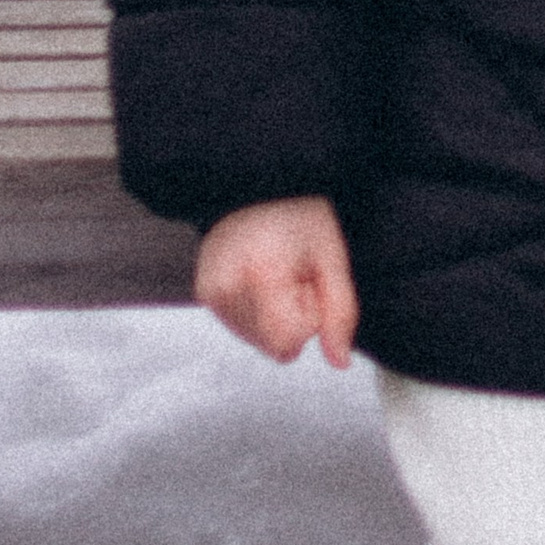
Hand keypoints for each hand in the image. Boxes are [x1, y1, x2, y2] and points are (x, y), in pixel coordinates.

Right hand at [194, 195, 359, 367]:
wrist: (260, 182)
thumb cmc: (302, 215)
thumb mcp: (333, 255)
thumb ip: (340, 312)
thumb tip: (340, 363)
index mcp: (262, 272)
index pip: (288, 342)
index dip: (308, 318)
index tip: (310, 281)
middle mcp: (229, 284)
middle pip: (273, 346)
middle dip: (293, 318)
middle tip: (295, 275)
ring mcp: (211, 290)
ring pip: (257, 340)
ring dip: (275, 315)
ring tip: (277, 271)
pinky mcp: (204, 292)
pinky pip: (241, 326)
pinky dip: (257, 309)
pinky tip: (261, 276)